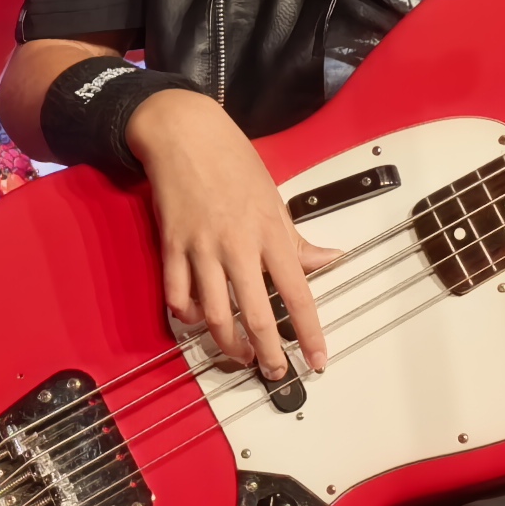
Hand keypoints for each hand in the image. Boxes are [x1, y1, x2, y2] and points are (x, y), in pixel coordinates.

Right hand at [126, 92, 334, 381]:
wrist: (185, 133)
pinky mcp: (172, 247)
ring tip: (240, 355)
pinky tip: (198, 321)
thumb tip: (332, 259)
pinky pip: (178, 296)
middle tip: (276, 372)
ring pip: (216, 315)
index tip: (317, 359)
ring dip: (229, 345)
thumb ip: (298, 240)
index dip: (309, 333)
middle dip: (269, 353)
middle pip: (257, 315)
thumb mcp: (275, 198)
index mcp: (270, 233)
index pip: (298, 294)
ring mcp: (202, 248)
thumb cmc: (231, 161)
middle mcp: (237, 245)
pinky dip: (188, 316)